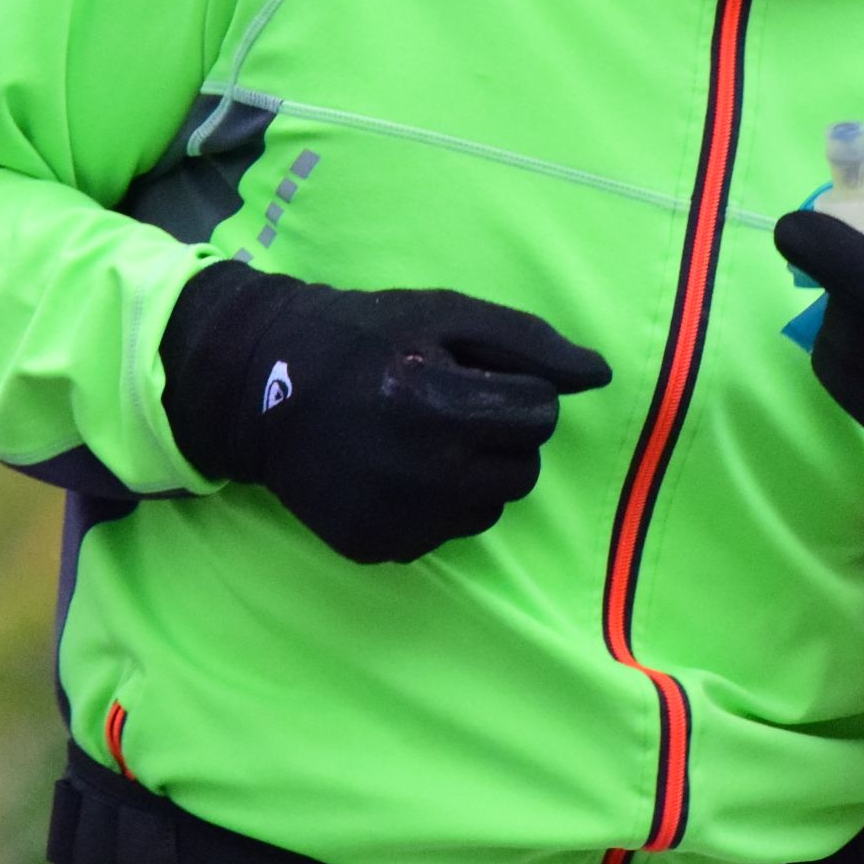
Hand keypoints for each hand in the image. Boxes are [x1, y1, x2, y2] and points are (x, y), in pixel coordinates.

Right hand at [159, 261, 611, 563]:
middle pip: (524, 468)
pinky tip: (393, 472)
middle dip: (501, 436)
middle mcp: (423, 472)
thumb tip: (600, 376)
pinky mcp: (378, 548)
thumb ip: (528, 342)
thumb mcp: (446, 314)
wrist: (263, 387)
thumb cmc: (365, 338)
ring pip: (490, 509)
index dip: (516, 389)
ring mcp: (399, 518)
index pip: (542, 413)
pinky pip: (444, 534)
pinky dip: (433, 506)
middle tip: (449, 409)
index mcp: (441, 404)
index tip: (473, 377)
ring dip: (474, 476)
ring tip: (422, 441)